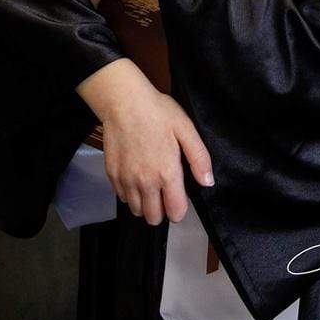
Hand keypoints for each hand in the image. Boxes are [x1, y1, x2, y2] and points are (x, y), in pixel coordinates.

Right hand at [76, 59, 214, 224]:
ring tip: (148, 181)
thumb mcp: (186, 129)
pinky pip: (122, 197)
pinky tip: (134, 173)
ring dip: (144, 202)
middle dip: (161, 209)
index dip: (180, 208)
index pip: (176, 213)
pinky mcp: (112, 175)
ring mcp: (126, 181)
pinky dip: (129, 191)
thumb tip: (208, 182)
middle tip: (163, 189)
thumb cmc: (157, 111)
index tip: (179, 194)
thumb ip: (199, 158)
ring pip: (136, 211)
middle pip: (154, 218)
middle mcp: (145, 183)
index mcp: (167, 174)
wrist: (123, 101)